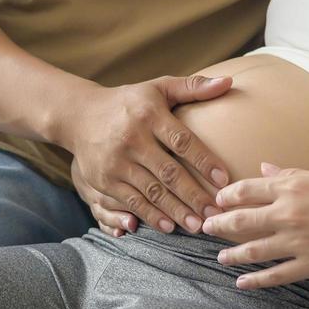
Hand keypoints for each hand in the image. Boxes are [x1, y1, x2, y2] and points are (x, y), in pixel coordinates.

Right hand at [58, 75, 233, 234]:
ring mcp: (116, 161)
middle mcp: (132, 137)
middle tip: (216, 213)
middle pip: (168, 172)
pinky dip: (150, 216)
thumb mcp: (158, 88)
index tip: (223, 179)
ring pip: (151, 191)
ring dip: (176, 211)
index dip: (203, 161)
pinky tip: (169, 227)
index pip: (181, 140)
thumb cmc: (129, 102)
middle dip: (194, 195)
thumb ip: (193, 86)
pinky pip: (131, 201)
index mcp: (149, 113)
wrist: (80, 115)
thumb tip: (229, 82)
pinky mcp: (103, 179)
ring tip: (197, 226)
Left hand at [201, 163, 308, 288]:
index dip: (227, 196)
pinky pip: (275, 275)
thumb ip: (291, 174)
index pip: (246, 190)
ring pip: (253, 250)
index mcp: (293, 186)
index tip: (217, 201)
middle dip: (219, 224)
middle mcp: (290, 213)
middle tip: (206, 227)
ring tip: (220, 256)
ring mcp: (298, 241)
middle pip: (241, 219)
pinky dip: (255, 281)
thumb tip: (264, 167)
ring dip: (232, 254)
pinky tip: (242, 283)